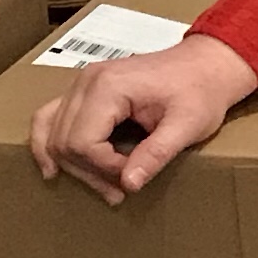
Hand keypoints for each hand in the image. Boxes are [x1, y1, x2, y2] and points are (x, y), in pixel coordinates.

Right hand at [27, 31, 257, 205]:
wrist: (208, 64)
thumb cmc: (202, 91)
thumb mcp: (188, 125)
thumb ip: (157, 154)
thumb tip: (128, 184)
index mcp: (108, 86)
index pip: (83, 142)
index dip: (105, 168)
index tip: (135, 175)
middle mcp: (86, 82)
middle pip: (64, 141)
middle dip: (89, 173)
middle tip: (120, 193)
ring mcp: (82, 84)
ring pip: (52, 133)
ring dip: (71, 165)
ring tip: (100, 187)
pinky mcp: (86, 90)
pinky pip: (52, 117)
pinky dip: (50, 143)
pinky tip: (53, 168)